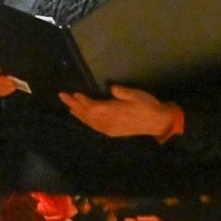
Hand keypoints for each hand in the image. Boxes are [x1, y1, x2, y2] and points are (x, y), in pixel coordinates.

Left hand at [59, 85, 180, 138]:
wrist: (158, 123)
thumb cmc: (149, 106)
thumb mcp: (138, 95)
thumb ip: (124, 92)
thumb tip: (112, 88)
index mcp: (114, 112)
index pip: (92, 107)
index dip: (82, 101)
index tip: (74, 93)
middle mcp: (108, 122)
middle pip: (86, 114)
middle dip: (73, 105)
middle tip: (62, 96)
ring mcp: (109, 129)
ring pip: (89, 122)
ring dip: (77, 113)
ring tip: (68, 105)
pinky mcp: (112, 132)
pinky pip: (94, 127)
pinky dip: (85, 121)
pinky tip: (81, 117)